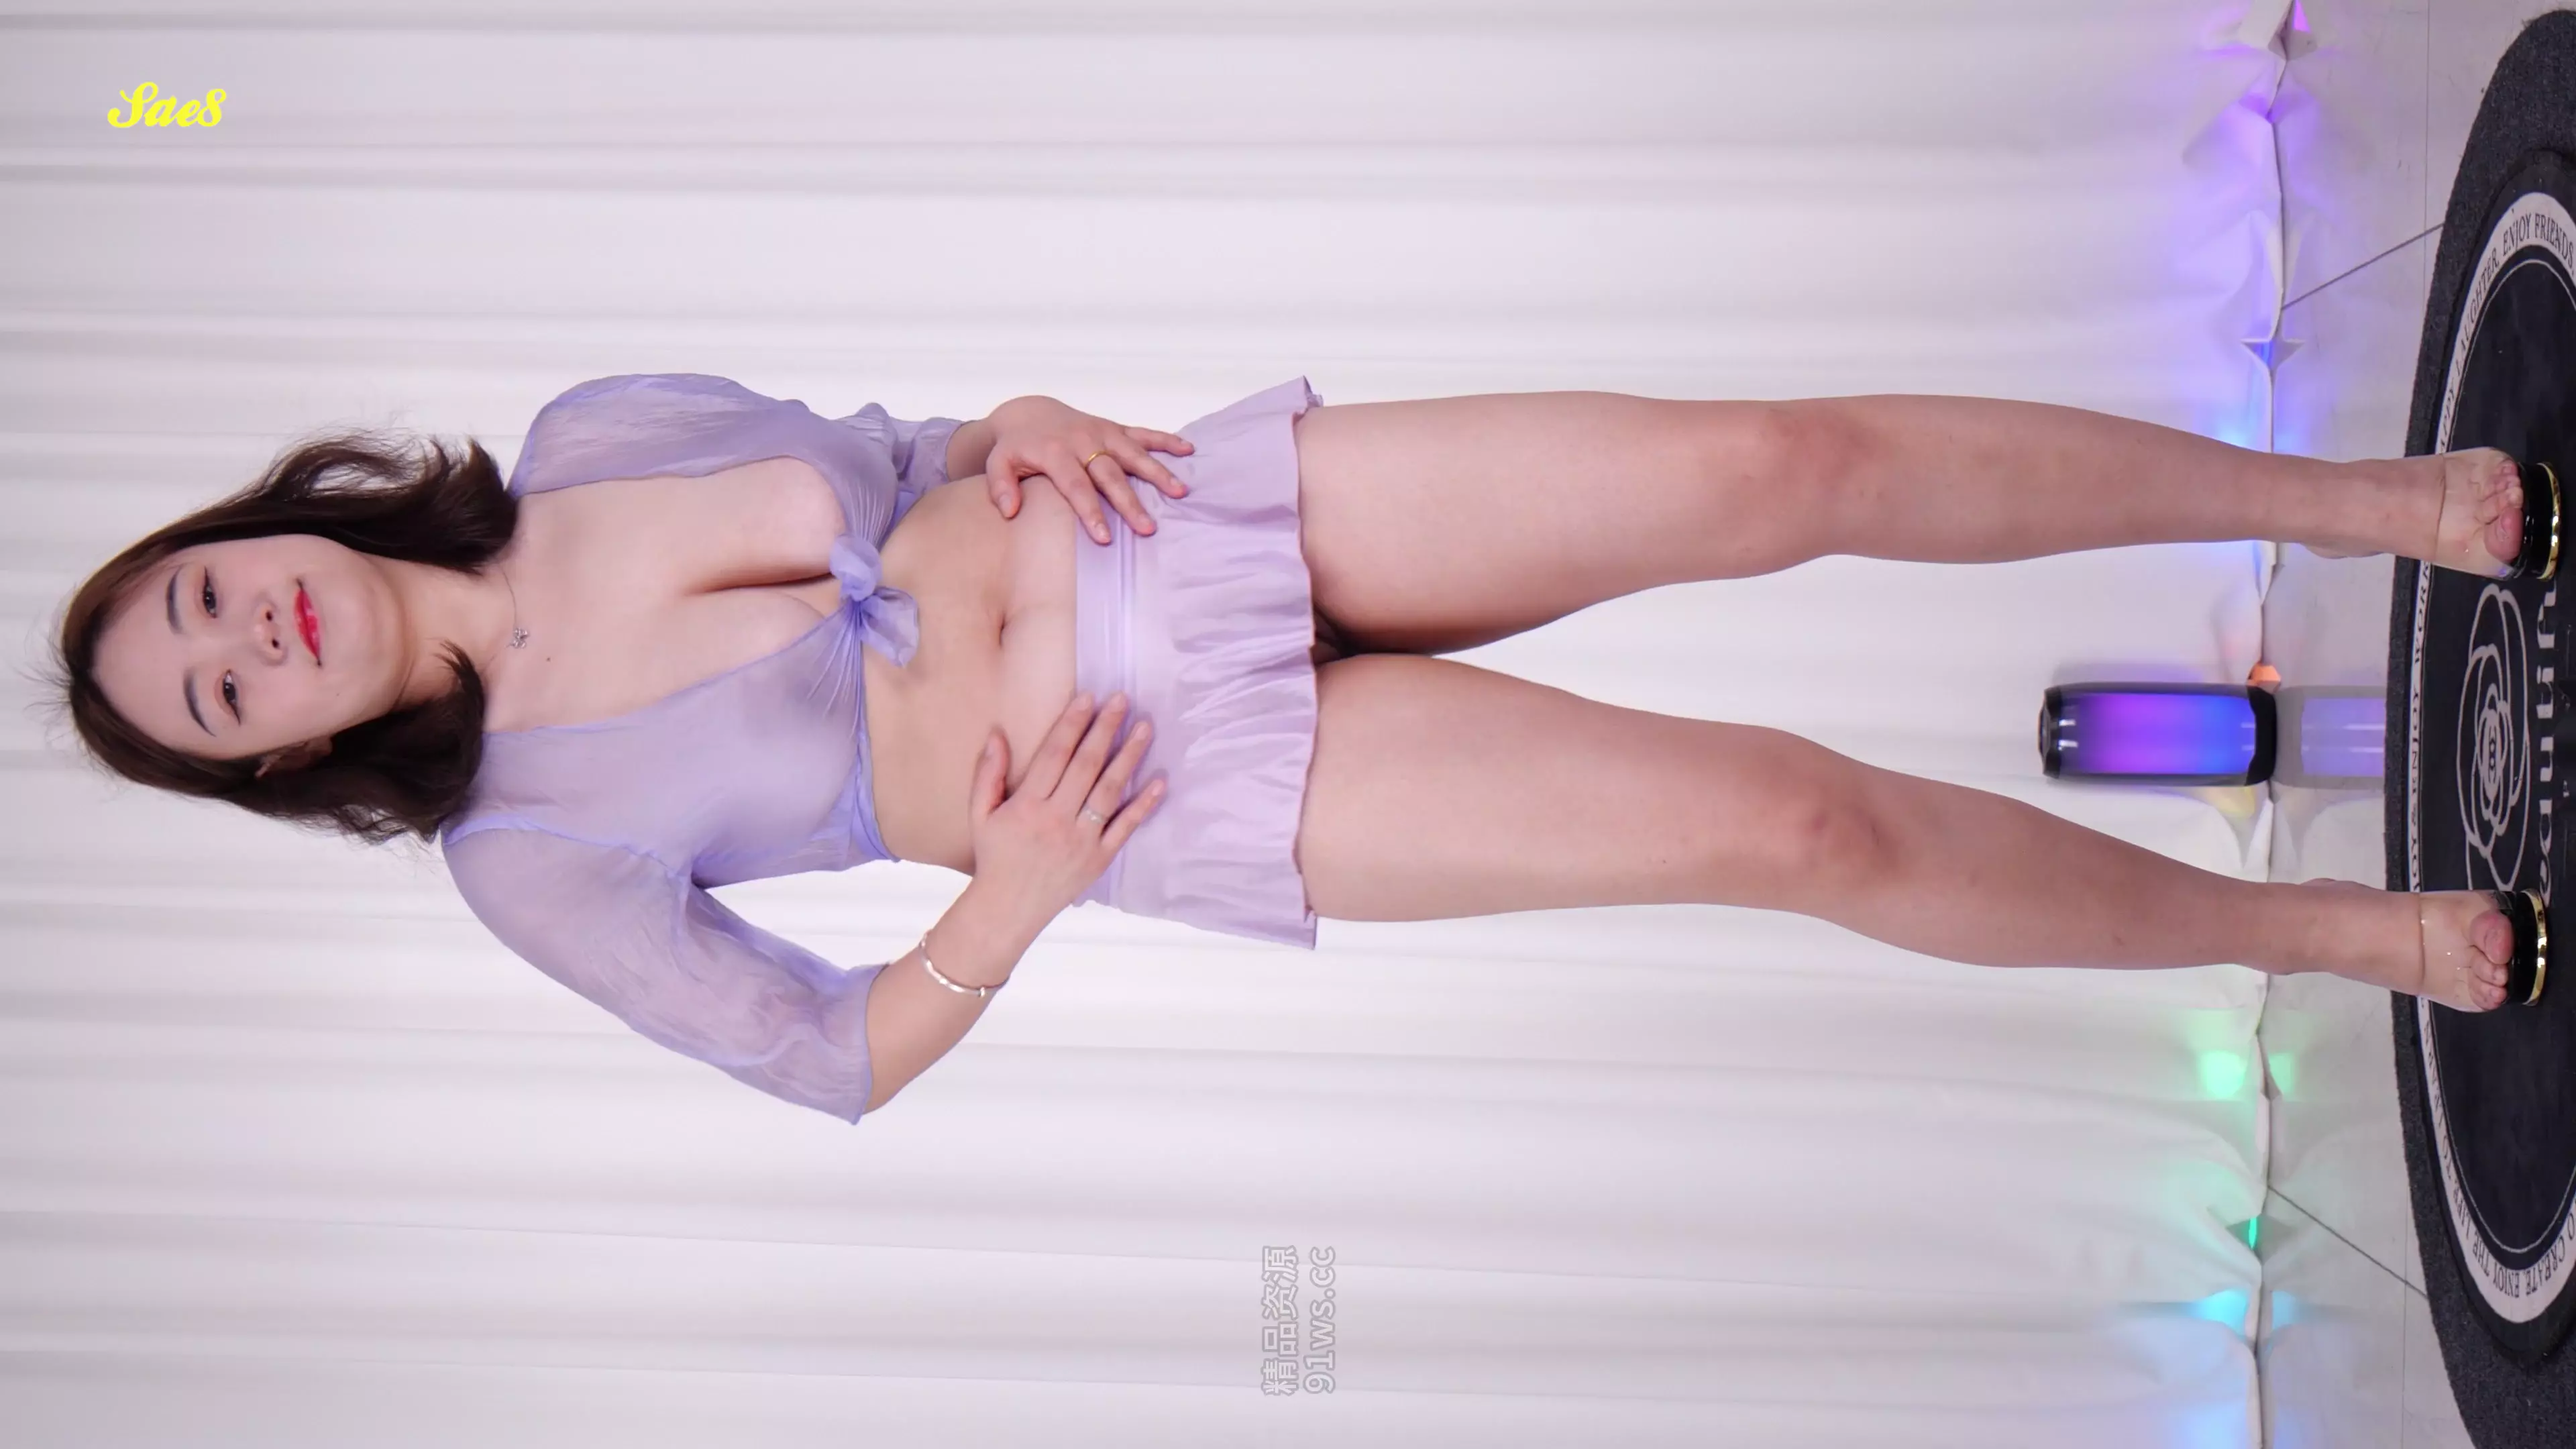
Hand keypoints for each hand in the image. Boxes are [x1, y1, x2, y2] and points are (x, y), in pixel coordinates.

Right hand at [966, 690, 1165, 922]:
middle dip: (1105, 730)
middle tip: (1123, 700)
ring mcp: (1081, 840)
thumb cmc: (995, 856)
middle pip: (1086, 766)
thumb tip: (997, 734)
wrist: (1008, 909)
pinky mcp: (1099, 859)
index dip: (1072, 723)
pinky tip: (1160, 781)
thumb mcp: (980, 814)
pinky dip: (1144, 805)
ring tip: (1144, 728)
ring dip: (1129, 757)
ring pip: (1109, 791)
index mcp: (1027, 806)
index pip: (1054, 755)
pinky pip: (1125, 828)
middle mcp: (1056, 820)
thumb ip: (987, 774)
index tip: (1088, 698)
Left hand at [981, 396, 1195, 542]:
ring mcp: (1102, 433)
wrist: (1029, 412)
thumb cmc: (1016, 446)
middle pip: (1110, 475)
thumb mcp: (998, 463)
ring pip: (1134, 454)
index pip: (1076, 486)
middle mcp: (1083, 441)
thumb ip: (1000, 486)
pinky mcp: (1114, 428)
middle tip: (1147, 529)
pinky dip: (1166, 440)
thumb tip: (1009, 511)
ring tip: (1179, 492)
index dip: (1090, 512)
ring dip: (1157, 473)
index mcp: (1055, 453)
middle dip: (1129, 502)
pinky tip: (1188, 450)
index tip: (1105, 538)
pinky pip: (1143, 433)